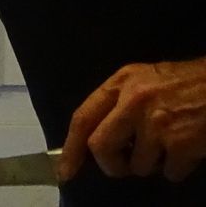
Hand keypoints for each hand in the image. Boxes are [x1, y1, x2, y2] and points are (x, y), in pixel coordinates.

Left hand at [61, 57, 205, 182]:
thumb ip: (119, 103)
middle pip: (100, 147)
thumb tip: (97, 139)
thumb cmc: (186, 83)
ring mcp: (157, 124)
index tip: (65, 170)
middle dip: (111, 164)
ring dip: (151, 164)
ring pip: (138, 166)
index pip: (83, 118)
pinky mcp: (181, 144)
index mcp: (121, 83)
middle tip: (123, 166)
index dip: (71, 148)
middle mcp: (133, 101)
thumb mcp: (144, 79)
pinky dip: (177, 169)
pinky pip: (169, 173)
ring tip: (168, 144)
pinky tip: (187, 149)